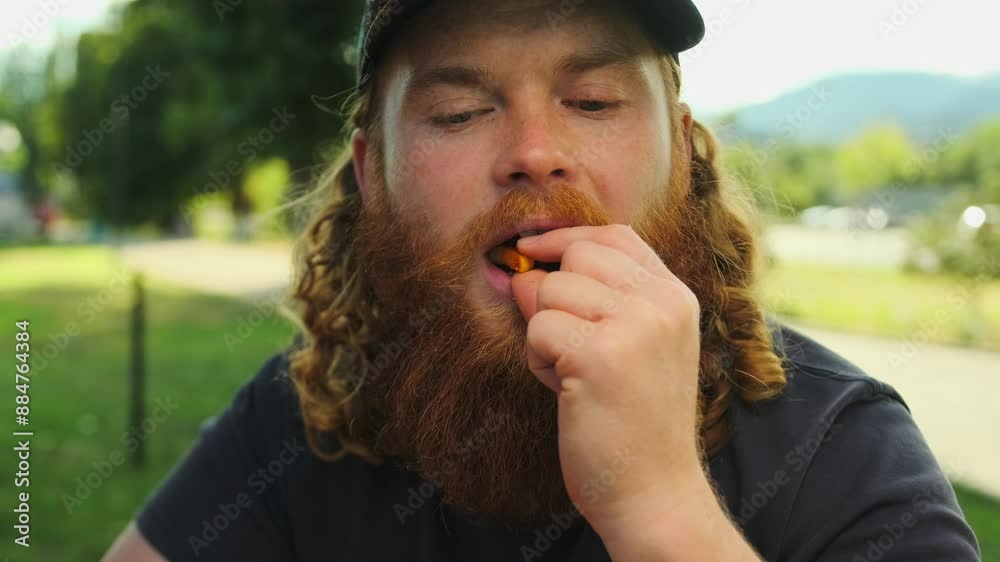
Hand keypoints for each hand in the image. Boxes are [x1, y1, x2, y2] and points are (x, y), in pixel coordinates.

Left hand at [511, 224, 705, 536]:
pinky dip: (538, 360)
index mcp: (676, 296)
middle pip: (576, 255)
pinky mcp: (600, 354)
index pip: (615, 236)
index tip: (533, 251)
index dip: (567, 238)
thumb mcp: (629, 346)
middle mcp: (662, 303)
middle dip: (552, 295)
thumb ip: (590, 300)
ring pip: (550, 289)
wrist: (653, 492)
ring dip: (544, 332)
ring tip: (572, 373)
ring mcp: (635, 325)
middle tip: (569, 346)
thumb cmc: (633, 422)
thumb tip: (522, 271)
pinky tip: (565, 389)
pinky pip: (538, 328)